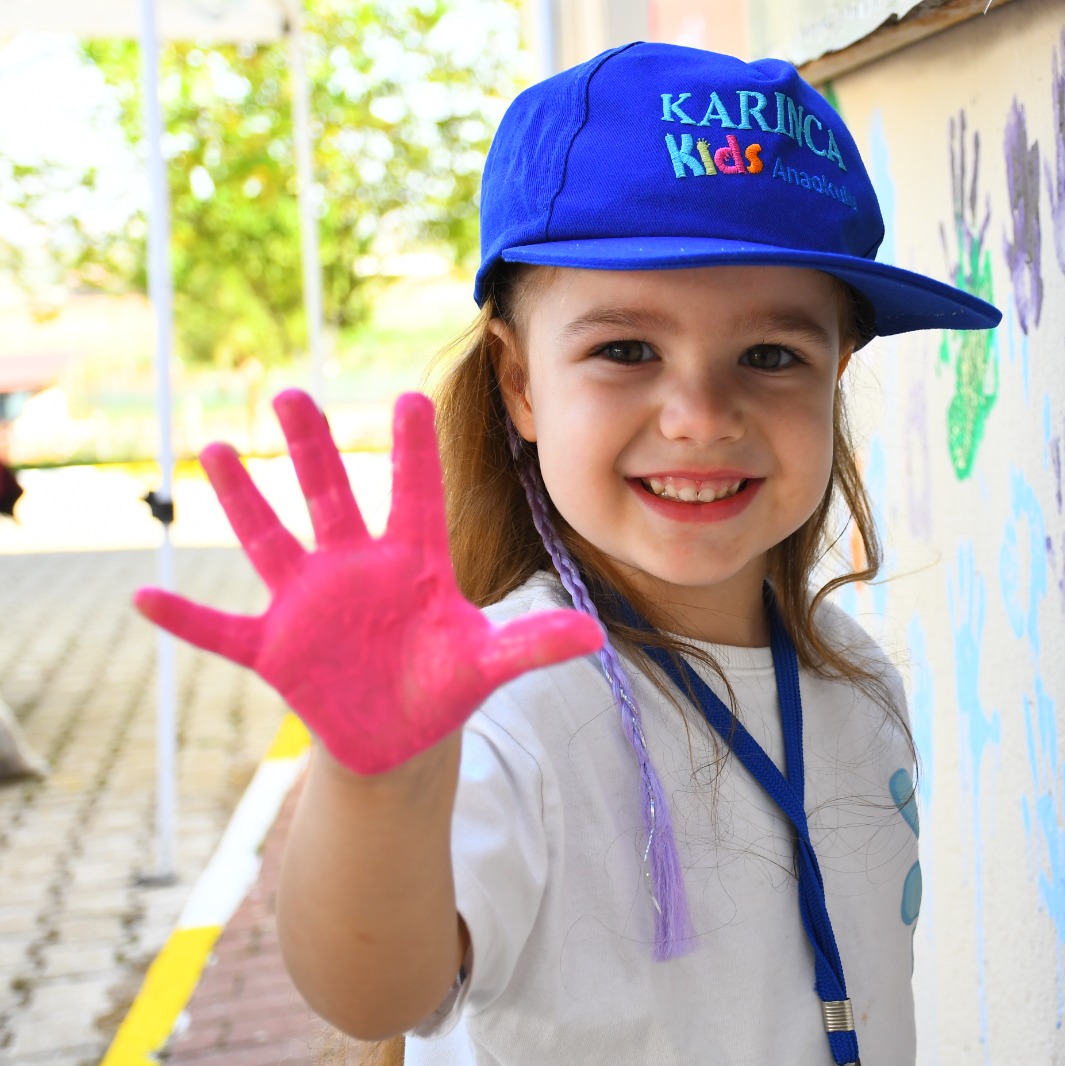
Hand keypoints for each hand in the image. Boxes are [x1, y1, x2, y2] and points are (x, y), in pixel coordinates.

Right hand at [134, 389, 602, 774]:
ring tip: (216, 448)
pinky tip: (143, 596)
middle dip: (314, 449)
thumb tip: (595, 636)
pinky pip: (221, 631)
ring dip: (244, 500)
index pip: (416, 497)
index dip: (413, 453)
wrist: (399, 735)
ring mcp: (309, 604)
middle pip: (332, 498)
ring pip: (270, 542)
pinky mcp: (275, 648)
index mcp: (414, 564)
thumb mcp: (488, 666)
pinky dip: (184, 621)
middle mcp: (356, 569)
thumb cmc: (443, 684)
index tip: (410, 398)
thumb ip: (532, 646)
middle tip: (292, 393)